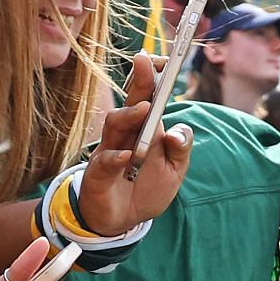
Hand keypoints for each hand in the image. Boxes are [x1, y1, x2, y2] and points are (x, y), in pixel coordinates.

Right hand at [77, 57, 194, 234]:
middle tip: (146, 61)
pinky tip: (125, 156)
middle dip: (139, 81)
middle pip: (131, 103)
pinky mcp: (98, 174)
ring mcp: (109, 151)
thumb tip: (178, 133)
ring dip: (129, 115)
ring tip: (145, 108)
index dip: (153, 78)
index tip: (162, 60)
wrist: (123, 220)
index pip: (149, 98)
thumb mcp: (174, 171)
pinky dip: (114, 158)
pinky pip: (104, 162)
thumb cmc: (147, 188)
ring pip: (114, 125)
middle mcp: (125, 134)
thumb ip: (181, 149)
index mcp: (146, 129)